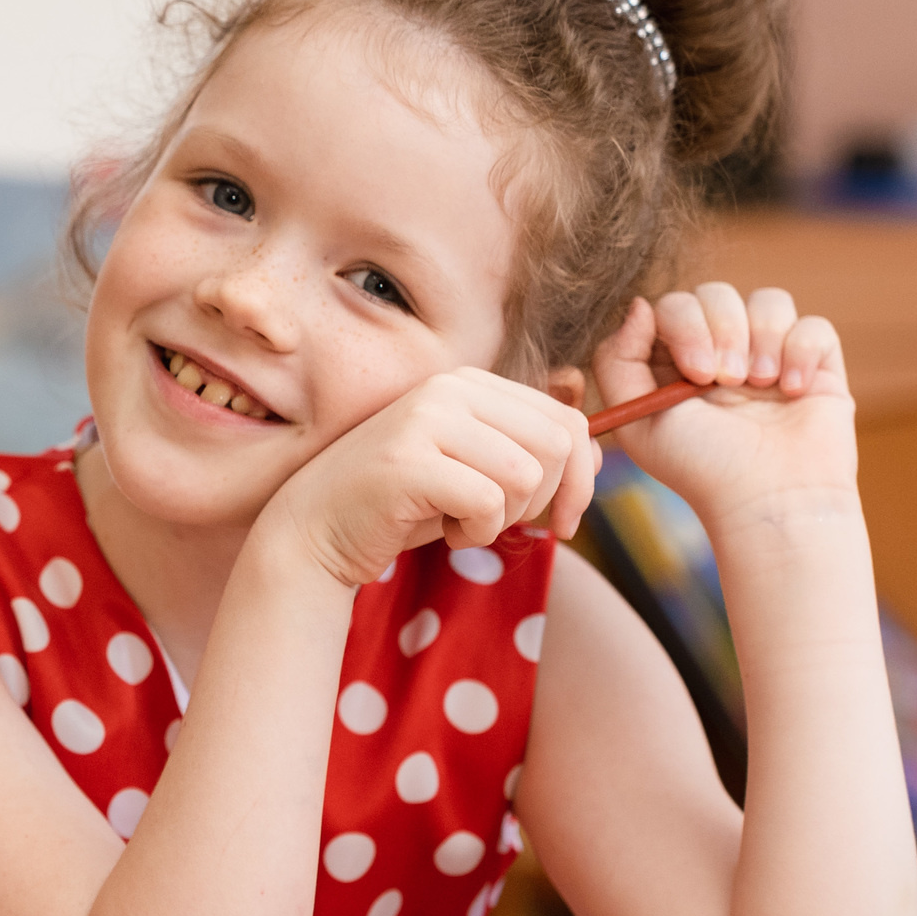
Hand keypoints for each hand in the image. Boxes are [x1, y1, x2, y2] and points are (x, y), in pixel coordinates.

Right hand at [257, 369, 597, 588]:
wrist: (317, 528)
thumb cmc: (403, 504)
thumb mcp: (473, 469)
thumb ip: (526, 454)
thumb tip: (599, 456)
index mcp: (471, 383)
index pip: (567, 420)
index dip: (581, 478)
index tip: (563, 522)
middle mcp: (451, 388)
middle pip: (556, 445)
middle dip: (546, 500)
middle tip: (505, 523)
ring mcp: (427, 420)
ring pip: (526, 475)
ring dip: (506, 518)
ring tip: (465, 523)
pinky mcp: (408, 460)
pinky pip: (487, 502)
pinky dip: (476, 532)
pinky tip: (444, 533)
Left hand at [591, 285, 857, 530]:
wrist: (770, 500)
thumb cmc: (701, 468)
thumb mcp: (638, 419)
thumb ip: (618, 360)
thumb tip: (640, 305)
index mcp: (678, 362)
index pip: (674, 306)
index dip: (683, 325)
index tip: (695, 373)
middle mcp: (723, 353)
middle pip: (717, 294)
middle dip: (721, 331)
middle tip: (725, 382)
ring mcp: (771, 356)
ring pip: (768, 301)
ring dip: (761, 339)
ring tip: (761, 386)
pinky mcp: (817, 366)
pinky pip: (814, 326)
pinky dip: (801, 352)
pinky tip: (792, 392)